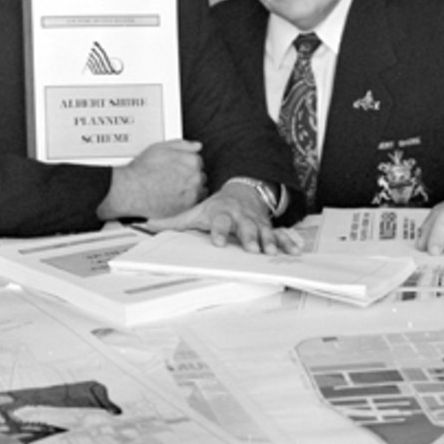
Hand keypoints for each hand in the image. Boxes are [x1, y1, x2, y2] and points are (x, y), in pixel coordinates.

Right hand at [97, 139, 204, 220]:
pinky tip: (174, 197)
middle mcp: (195, 177)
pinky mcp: (186, 207)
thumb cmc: (142, 170)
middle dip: (189, 177)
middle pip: (199, 176)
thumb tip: (196, 146)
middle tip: (174, 179)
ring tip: (173, 189)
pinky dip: (186, 201)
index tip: (178, 169)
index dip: (186, 165)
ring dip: (190, 189)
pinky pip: (193, 203)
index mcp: (191, 161)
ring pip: (198, 190)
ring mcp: (192, 193)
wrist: (132, 190)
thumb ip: (182, 145)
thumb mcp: (161, 148)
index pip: (197, 162)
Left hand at [145, 180, 302, 253]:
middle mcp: (242, 217)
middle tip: (252, 248)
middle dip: (250, 237)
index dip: (219, 231)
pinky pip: (282, 234)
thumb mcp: (196, 211)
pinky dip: (289, 241)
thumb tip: (148, 224)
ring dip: (270, 241)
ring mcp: (258, 221)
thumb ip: (173, 221)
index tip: (218, 241)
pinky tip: (296, 250)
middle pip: (246, 227)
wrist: (244, 191)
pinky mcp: (270, 226)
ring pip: (265, 231)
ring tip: (272, 252)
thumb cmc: (217, 206)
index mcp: (223, 213)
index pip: (220, 222)